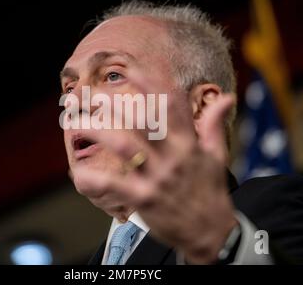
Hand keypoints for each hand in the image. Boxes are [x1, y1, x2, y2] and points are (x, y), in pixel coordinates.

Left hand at [71, 73, 237, 263]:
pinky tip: (77, 171)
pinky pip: (116, 186)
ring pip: (125, 146)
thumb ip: (214, 124)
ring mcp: (158, 177)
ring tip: (76, 122)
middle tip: (89, 93)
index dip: (151, 84)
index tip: (130, 68)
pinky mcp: (145, 199)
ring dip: (99, 131)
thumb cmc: (211, 191)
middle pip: (141, 120)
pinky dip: (95, 179)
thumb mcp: (217, 156)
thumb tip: (226, 96)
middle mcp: (172, 156)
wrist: (212, 233)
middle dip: (114, 103)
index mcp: (189, 143)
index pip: (171, 105)